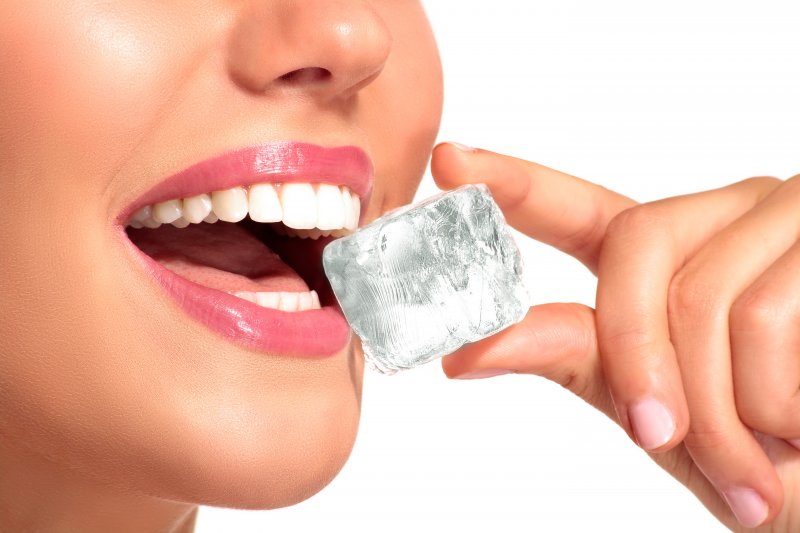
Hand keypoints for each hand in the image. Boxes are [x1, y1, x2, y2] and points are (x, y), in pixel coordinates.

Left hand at [431, 142, 799, 530]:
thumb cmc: (774, 457)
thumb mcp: (663, 416)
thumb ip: (581, 362)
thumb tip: (466, 349)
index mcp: (672, 261)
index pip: (579, 210)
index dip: (513, 185)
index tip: (449, 162)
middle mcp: (725, 220)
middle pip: (634, 254)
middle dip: (638, 360)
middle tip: (660, 436)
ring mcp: (787, 217)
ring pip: (704, 298)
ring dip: (719, 411)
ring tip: (762, 461)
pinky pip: (768, 317)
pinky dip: (773, 405)